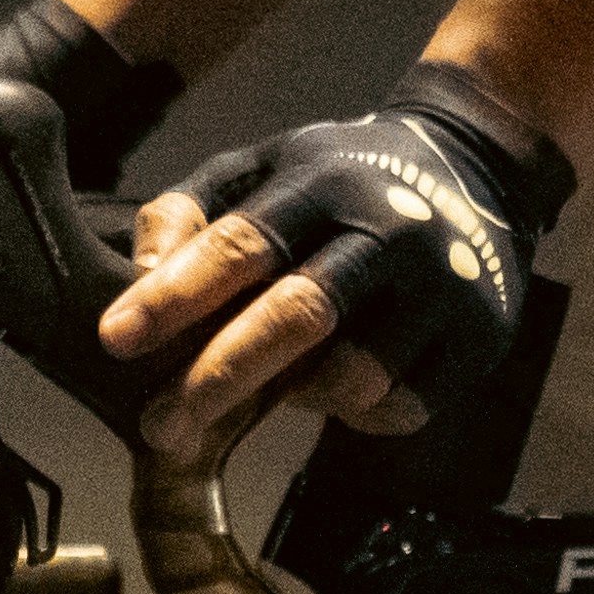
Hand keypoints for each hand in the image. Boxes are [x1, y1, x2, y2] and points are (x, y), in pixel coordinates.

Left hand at [97, 68, 571, 450]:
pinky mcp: (478, 338)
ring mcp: (442, 287)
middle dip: (217, 377)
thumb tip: (140, 275)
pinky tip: (344, 383)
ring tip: (282, 383)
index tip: (115, 338)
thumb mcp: (264, 166)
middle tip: (157, 427)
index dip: (174, 294)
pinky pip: (398, 408)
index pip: (240, 243)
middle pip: (296, 315)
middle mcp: (387, 231)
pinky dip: (356, 411)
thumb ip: (191, 211)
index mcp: (322, 183)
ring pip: (352, 375)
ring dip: (300, 396)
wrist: (476, 167)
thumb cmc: (339, 180)